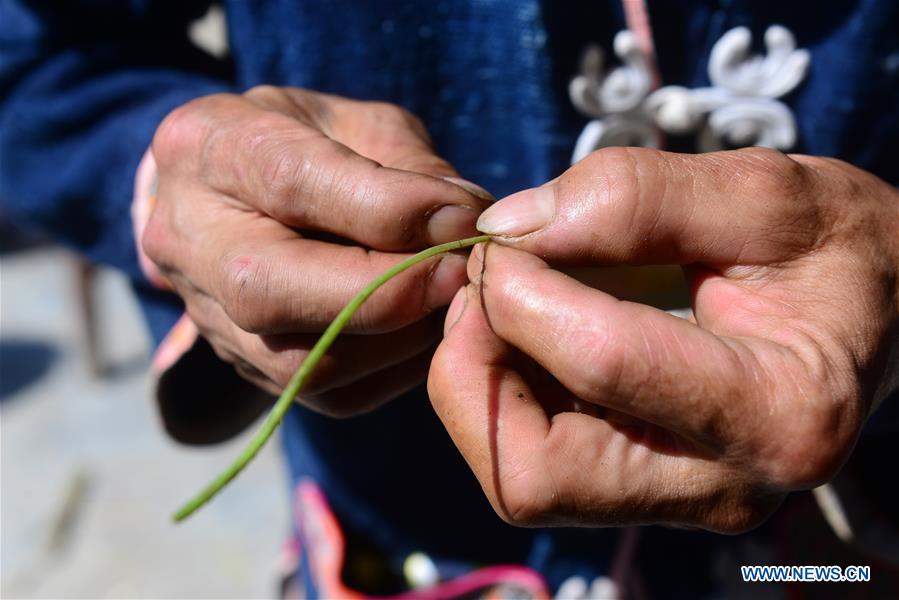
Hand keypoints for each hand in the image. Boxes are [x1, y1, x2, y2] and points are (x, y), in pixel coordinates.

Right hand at [143, 86, 491, 415]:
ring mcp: (207, 315)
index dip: (388, 210)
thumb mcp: (359, 123)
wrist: (243, 197)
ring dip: (401, 338)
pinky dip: (395, 368)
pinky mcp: (249, 369)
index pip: (289, 182)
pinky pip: (330, 394)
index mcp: (210, 146)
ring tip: (451, 298)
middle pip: (270, 290)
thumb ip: (409, 165)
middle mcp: (188, 238)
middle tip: (461, 274)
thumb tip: (465, 223)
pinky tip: (425, 328)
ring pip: (304, 360)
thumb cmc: (313, 145)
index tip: (464, 219)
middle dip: (386, 291)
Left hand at [429, 147, 898, 531]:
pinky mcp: (643, 489)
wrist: (873, 310)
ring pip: (520, 478)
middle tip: (481, 284)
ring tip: (499, 301)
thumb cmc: (833, 248)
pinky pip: (532, 460)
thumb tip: (506, 228)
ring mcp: (676, 498)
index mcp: (779, 412)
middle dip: (476, 369)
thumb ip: (637, 199)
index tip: (498, 235)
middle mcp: (722, 486)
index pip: (601, 364)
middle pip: (535, 473)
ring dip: (479, 384)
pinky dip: (500, 393)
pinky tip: (522, 329)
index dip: (520, 289)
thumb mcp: (764, 194)